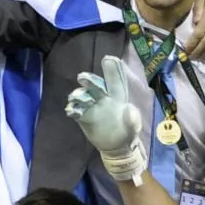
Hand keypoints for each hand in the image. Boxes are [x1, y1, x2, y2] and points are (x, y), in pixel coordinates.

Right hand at [65, 56, 148, 183]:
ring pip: (83, 96)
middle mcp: (103, 97)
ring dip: (79, 95)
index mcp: (117, 96)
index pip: (116, 81)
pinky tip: (71, 110)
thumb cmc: (127, 132)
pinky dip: (73, 109)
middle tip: (83, 77)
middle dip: (90, 80)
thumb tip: (129, 110)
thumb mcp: (134, 127)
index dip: (113, 70)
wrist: (116, 146)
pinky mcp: (84, 117)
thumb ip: (133, 119)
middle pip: (96, 85)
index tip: (109, 59)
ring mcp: (92, 106)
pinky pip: (76, 111)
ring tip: (76, 97)